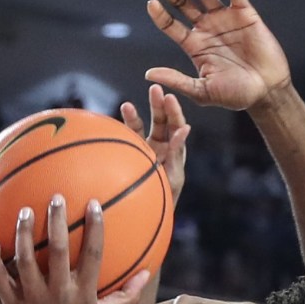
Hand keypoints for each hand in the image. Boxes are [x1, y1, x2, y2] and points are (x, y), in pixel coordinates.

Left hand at [0, 197, 148, 303]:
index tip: (93, 203)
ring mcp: (35, 301)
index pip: (94, 255)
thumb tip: (146, 273)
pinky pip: (1, 281)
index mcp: (84, 296)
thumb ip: (124, 296)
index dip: (95, 227)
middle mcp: (60, 295)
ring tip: (23, 212)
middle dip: (56, 220)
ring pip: (26, 260)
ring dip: (24, 233)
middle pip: (59, 250)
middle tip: (54, 196)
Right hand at [120, 84, 189, 202]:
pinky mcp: (131, 154)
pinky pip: (127, 138)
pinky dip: (124, 127)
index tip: (169, 98)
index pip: (176, 127)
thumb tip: (185, 128)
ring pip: (141, 127)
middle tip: (154, 88)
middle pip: (161, 121)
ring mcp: (145, 149)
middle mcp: (161, 147)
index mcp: (175, 151)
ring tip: (127, 106)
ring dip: (135, 115)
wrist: (148, 215)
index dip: (174, 112)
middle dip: (158, 104)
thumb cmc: (165, 199)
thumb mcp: (173, 177)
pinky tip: (119, 117)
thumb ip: (177, 153)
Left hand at [145, 0, 290, 110]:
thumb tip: (148, 74)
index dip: (161, 15)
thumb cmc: (235, 96)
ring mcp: (225, 19)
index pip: (172, 26)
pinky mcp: (244, 14)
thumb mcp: (202, 91)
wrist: (266, 91)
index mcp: (194, 47)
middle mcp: (207, 29)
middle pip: (183, 4)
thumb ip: (177, 80)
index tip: (151, 4)